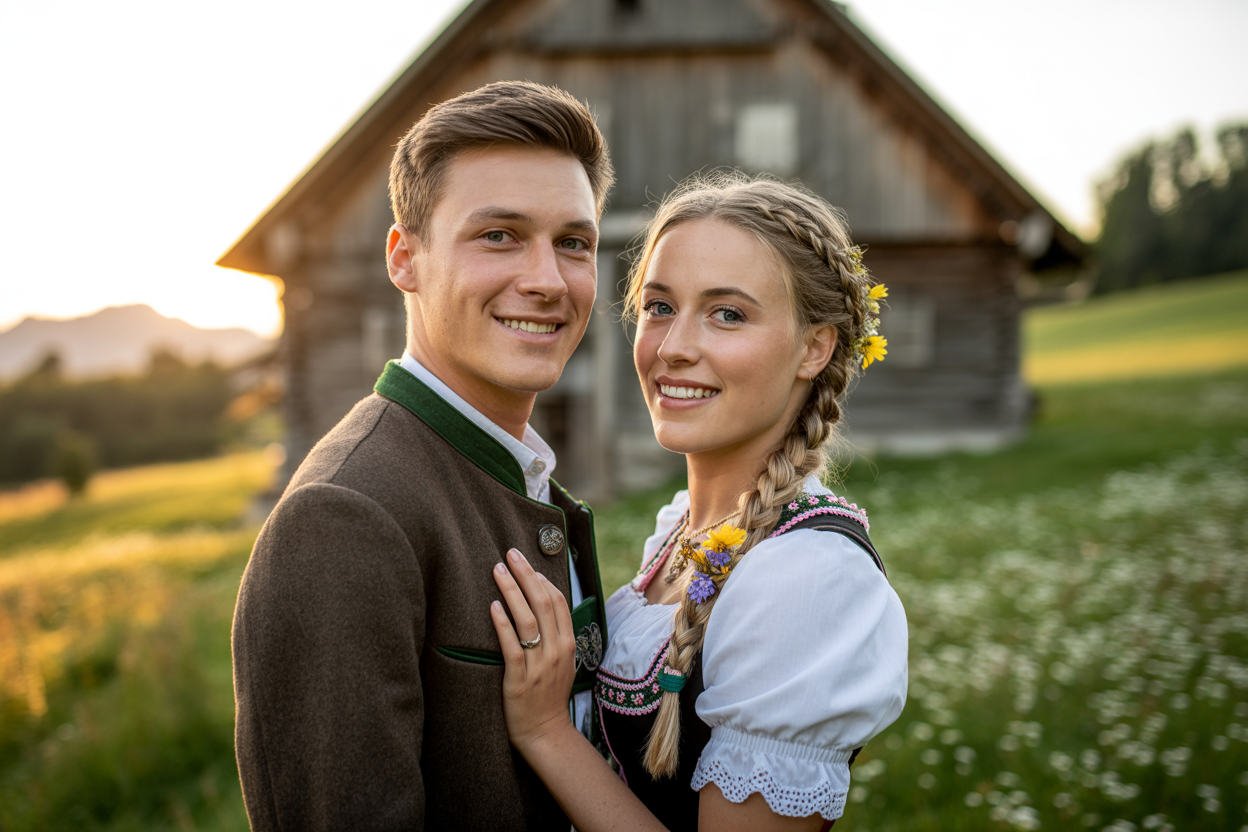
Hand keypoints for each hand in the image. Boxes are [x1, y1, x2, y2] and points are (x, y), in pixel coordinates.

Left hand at [490, 548, 577, 752]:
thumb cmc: (548, 696)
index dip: (542, 578)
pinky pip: (512, 646)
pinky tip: (492, 606)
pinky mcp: (520, 679)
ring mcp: (539, 665)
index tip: (526, 562)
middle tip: (510, 553)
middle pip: (542, 603)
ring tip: (497, 570)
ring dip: (511, 590)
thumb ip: (554, 636)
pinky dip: (503, 623)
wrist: (546, 733)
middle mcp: (556, 650)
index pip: (557, 602)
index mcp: (567, 644)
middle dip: (526, 574)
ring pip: (527, 619)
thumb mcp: (560, 663)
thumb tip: (538, 606)